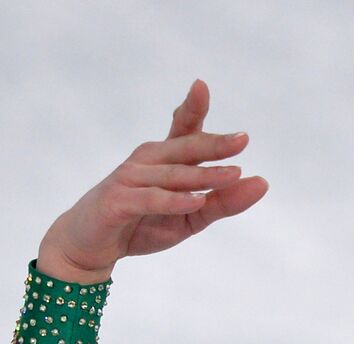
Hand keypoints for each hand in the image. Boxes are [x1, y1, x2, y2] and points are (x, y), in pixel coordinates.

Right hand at [37, 79, 268, 282]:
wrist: (92, 247)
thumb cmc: (142, 224)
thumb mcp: (192, 217)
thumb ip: (223, 201)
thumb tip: (261, 183)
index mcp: (164, 159)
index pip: (182, 130)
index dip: (192, 108)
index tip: (201, 87)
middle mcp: (147, 161)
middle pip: (184, 148)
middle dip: (213, 143)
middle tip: (243, 139)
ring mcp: (130, 179)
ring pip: (172, 175)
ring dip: (203, 176)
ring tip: (234, 175)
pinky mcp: (117, 201)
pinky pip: (151, 198)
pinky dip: (173, 200)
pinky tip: (196, 200)